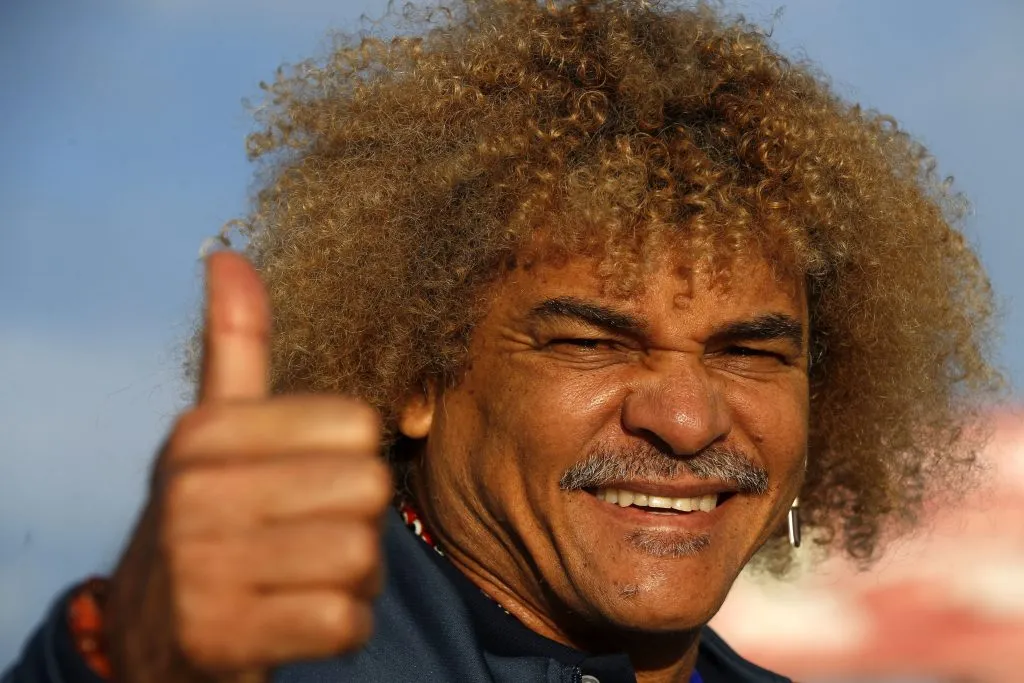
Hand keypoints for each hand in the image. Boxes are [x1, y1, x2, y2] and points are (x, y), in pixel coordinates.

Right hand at [105, 252, 391, 681]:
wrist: (150, 638)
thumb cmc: (207, 519)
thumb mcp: (212, 432)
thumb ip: (234, 346)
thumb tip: (227, 255)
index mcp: (202, 434)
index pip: (358, 426)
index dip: (351, 461)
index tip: (305, 482)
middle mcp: (194, 495)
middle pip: (368, 490)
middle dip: (357, 523)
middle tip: (309, 538)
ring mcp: (202, 569)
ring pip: (361, 558)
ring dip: (351, 579)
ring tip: (303, 579)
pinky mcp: (220, 638)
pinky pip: (345, 621)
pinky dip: (339, 627)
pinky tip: (299, 621)